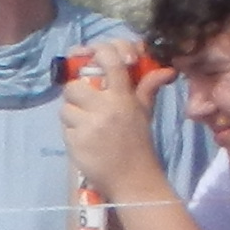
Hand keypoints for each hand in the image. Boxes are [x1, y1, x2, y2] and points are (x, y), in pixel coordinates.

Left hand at [57, 46, 165, 200]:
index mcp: (123, 97)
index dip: (98, 52)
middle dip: (76, 95)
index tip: (92, 56)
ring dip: (72, 115)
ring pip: (65, 108)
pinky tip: (84, 141)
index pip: (110, 61)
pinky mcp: (75, 141)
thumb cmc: (138, 143)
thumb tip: (164, 70)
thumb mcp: (143, 112)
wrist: (133, 178)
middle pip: (73, 87)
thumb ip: (146, 88)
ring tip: (85, 125)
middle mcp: (105, 107)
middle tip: (85, 104)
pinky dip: (72, 133)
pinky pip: (65, 128)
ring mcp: (88, 124)